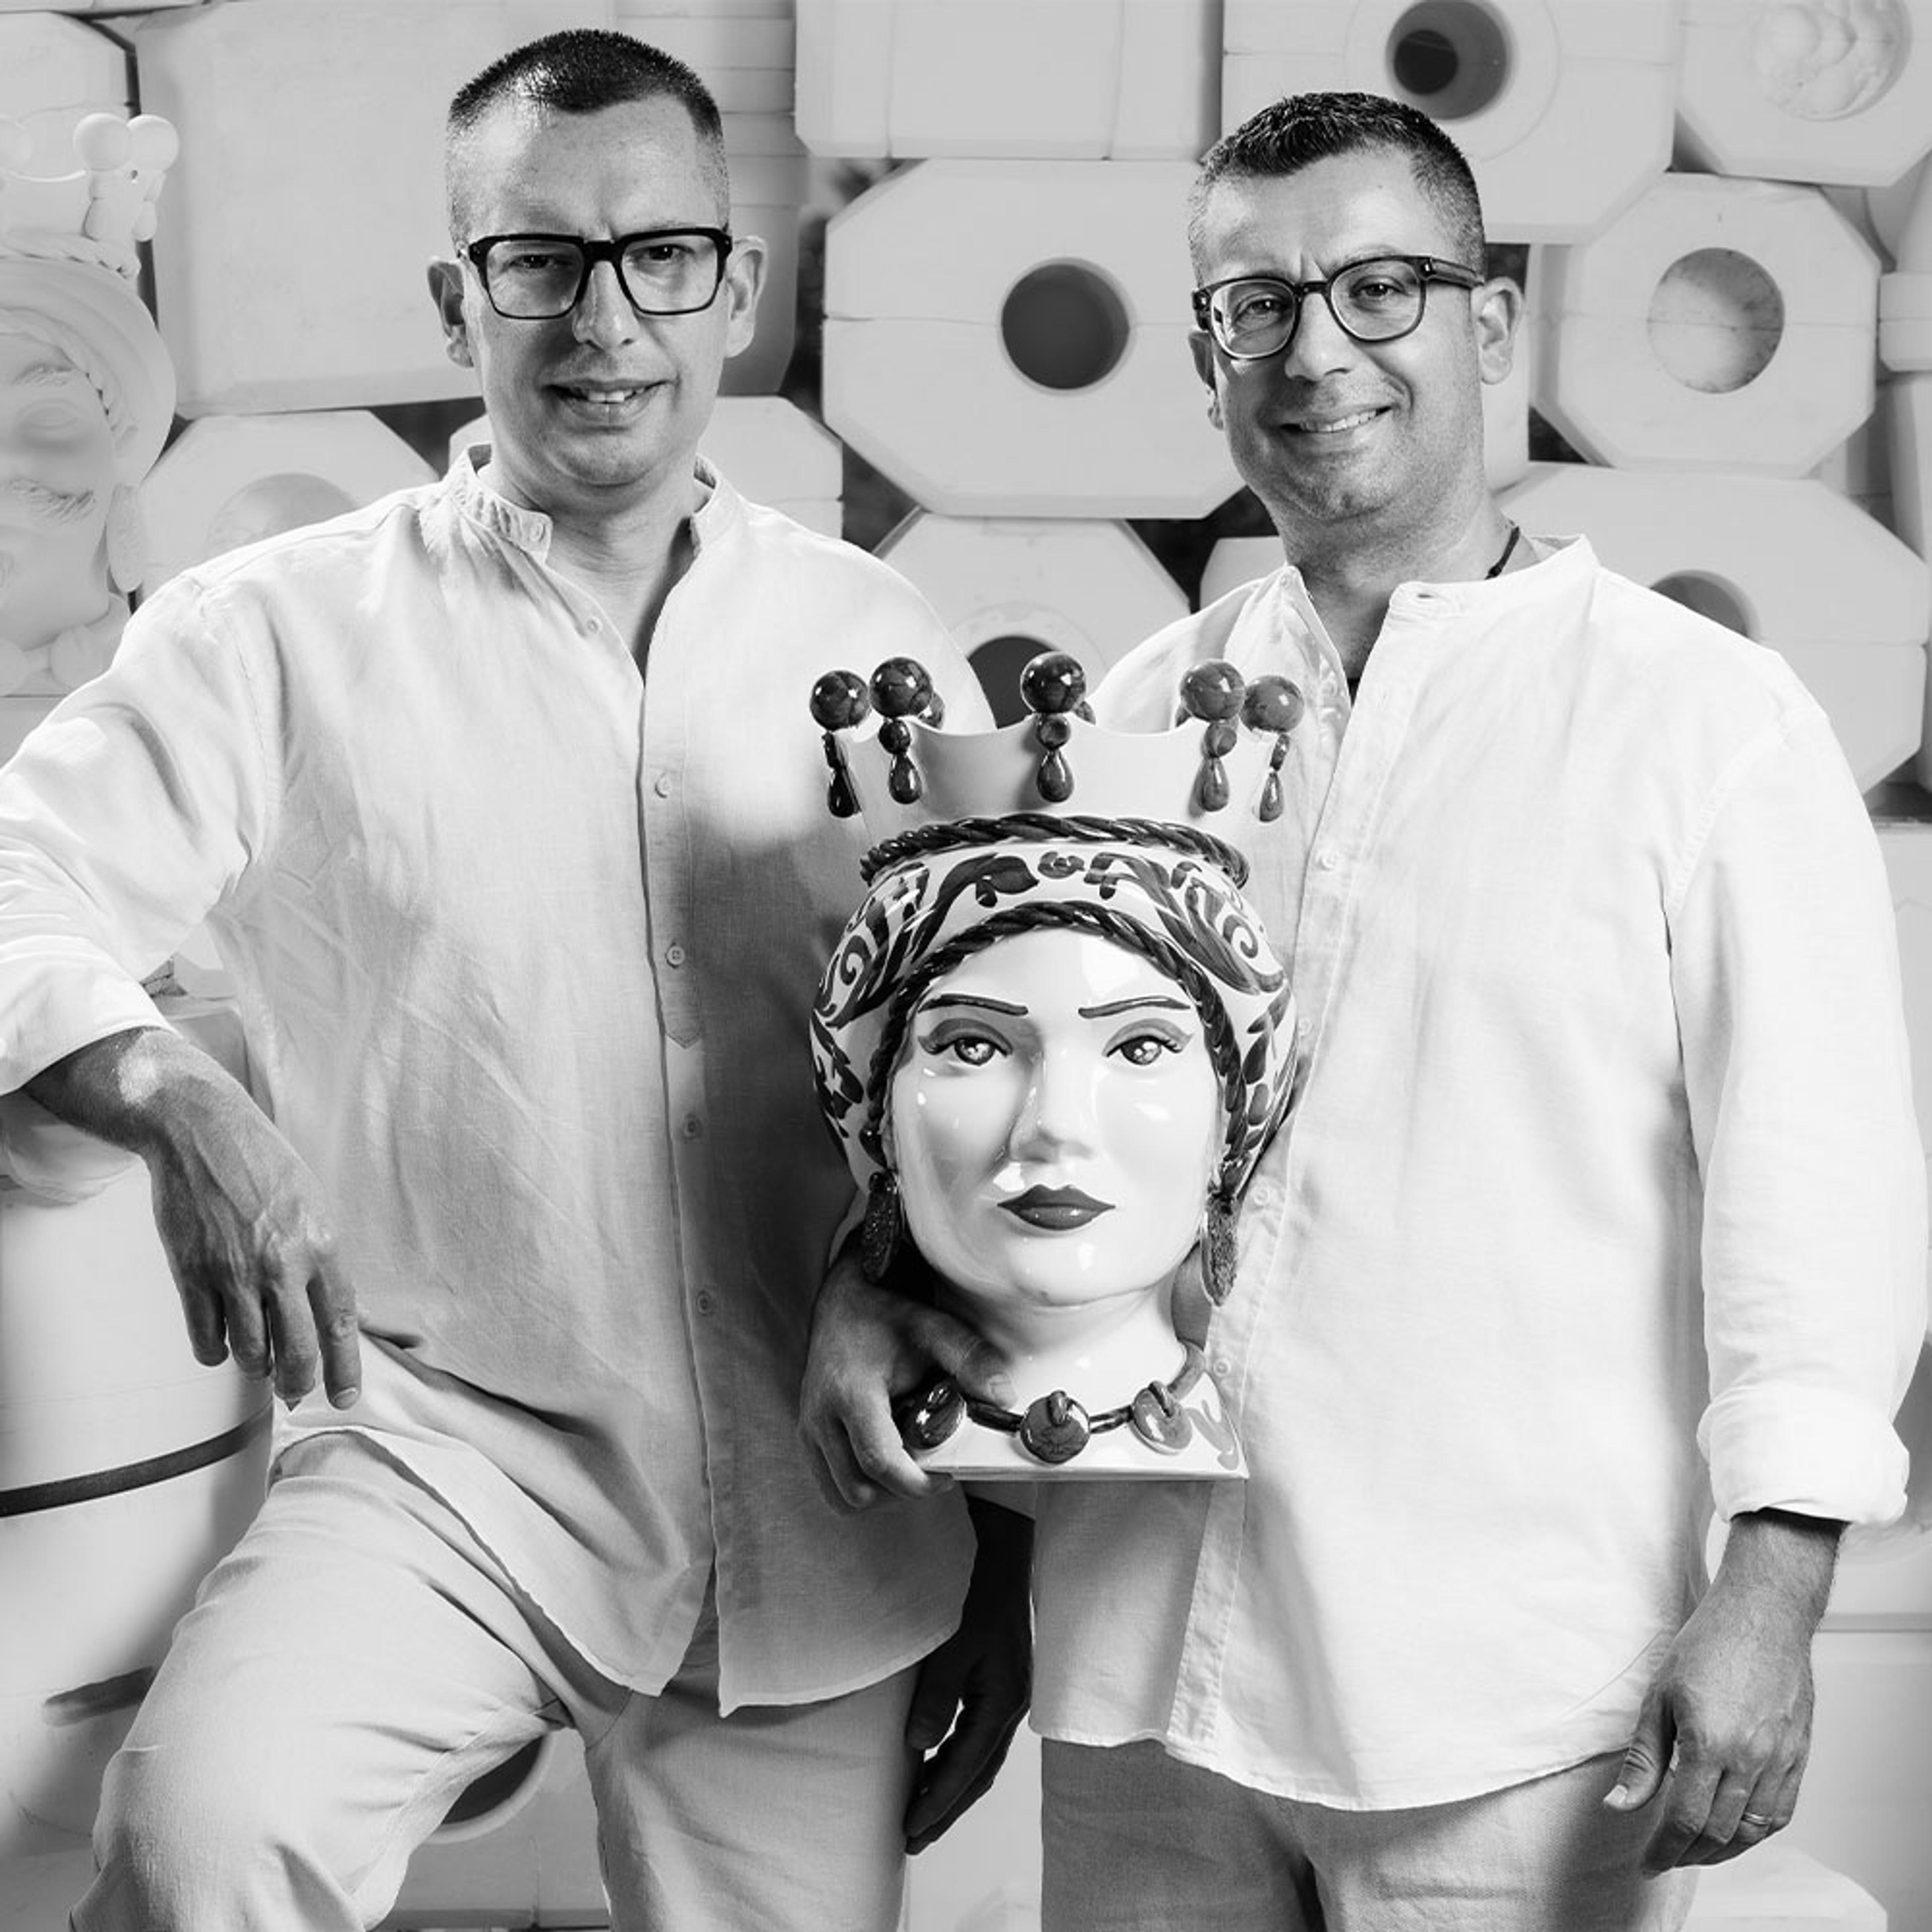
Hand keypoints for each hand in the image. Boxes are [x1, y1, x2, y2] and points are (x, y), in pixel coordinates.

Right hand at [27, 1026, 359, 1408]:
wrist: (203, 1133)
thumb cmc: (266, 1168)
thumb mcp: (313, 1208)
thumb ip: (324, 1263)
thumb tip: (338, 1316)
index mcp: (322, 1246)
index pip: (340, 1324)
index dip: (344, 1369)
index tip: (344, 1398)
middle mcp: (281, 1265)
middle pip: (296, 1351)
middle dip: (298, 1384)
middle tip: (295, 1394)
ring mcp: (234, 1272)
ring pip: (249, 1353)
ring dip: (256, 1367)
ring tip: (259, 1361)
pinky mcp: (191, 1275)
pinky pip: (206, 1340)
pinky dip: (216, 1351)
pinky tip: (222, 1343)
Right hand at [800, 1246, 1011, 1508]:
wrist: (841, 1304)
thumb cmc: (883, 1316)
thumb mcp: (931, 1328)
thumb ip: (969, 1357)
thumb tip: (1002, 1395)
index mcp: (850, 1395)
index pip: (880, 1462)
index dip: (917, 1483)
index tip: (945, 1476)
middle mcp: (821, 1418)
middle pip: (859, 1490)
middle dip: (900, 1492)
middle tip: (929, 1473)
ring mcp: (809, 1430)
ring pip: (841, 1496)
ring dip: (878, 1494)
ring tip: (907, 1468)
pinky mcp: (807, 1437)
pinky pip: (830, 1485)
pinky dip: (860, 1485)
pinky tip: (885, 1461)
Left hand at [904, 1495, 1032, 1850]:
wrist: (1001, 1551)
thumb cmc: (976, 1592)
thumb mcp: (954, 1643)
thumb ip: (937, 1695)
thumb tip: (918, 1747)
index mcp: (1003, 1700)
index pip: (967, 1767)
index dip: (938, 1801)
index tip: (909, 1830)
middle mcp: (1010, 1704)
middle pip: (978, 1773)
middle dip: (945, 1808)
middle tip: (911, 1840)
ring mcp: (1007, 1694)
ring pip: (979, 1758)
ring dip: (951, 1789)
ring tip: (920, 1816)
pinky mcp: (999, 1682)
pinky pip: (977, 1736)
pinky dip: (957, 1760)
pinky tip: (936, 1765)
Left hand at [1604, 1510, 1839, 1871]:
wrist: (1762, 1616)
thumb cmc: (1707, 1645)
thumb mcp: (1658, 1696)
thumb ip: (1643, 1758)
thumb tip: (1621, 1805)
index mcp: (1709, 1744)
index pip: (1685, 1820)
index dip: (1664, 1849)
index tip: (1647, 1862)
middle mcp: (1750, 1760)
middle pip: (1719, 1832)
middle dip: (1689, 1854)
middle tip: (1666, 1856)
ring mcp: (1780, 1761)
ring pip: (1752, 1830)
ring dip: (1723, 1850)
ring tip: (1696, 1851)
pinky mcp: (1798, 1756)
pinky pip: (1780, 1813)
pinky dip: (1756, 1832)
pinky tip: (1736, 1831)